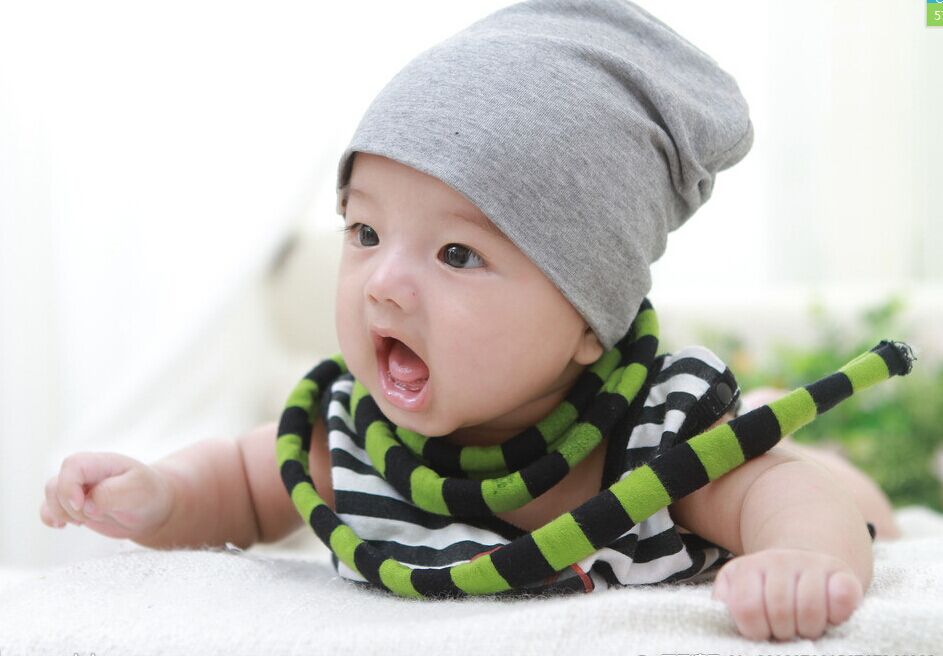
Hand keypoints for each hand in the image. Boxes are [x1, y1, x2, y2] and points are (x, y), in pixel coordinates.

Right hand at [40, 452, 174, 540]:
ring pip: (50, 496)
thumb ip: (110, 494)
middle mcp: (86, 473)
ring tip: (84, 521)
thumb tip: (85, 504)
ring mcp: (78, 489)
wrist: (154, 508)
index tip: (83, 506)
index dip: (69, 487)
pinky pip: (49, 509)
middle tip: (94, 515)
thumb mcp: (137, 490)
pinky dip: (52, 518)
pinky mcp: (75, 505)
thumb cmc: (149, 494)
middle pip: (55, 484)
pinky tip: (64, 526)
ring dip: (62, 513)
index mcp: (102, 462)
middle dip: (69, 507)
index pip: (72, 465)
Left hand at [711, 548, 863, 640]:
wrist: (802, 562)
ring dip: (808, 629)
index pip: (746, 607)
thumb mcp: (736, 588)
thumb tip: (723, 609)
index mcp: (749, 567)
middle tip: (786, 630)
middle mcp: (780, 560)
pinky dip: (838, 614)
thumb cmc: (765, 588)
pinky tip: (831, 617)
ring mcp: (813, 564)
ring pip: (810, 610)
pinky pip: (843, 597)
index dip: (755, 630)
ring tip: (805, 627)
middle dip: (783, 632)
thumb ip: (725, 600)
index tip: (762, 631)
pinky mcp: (843, 574)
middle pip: (780, 612)